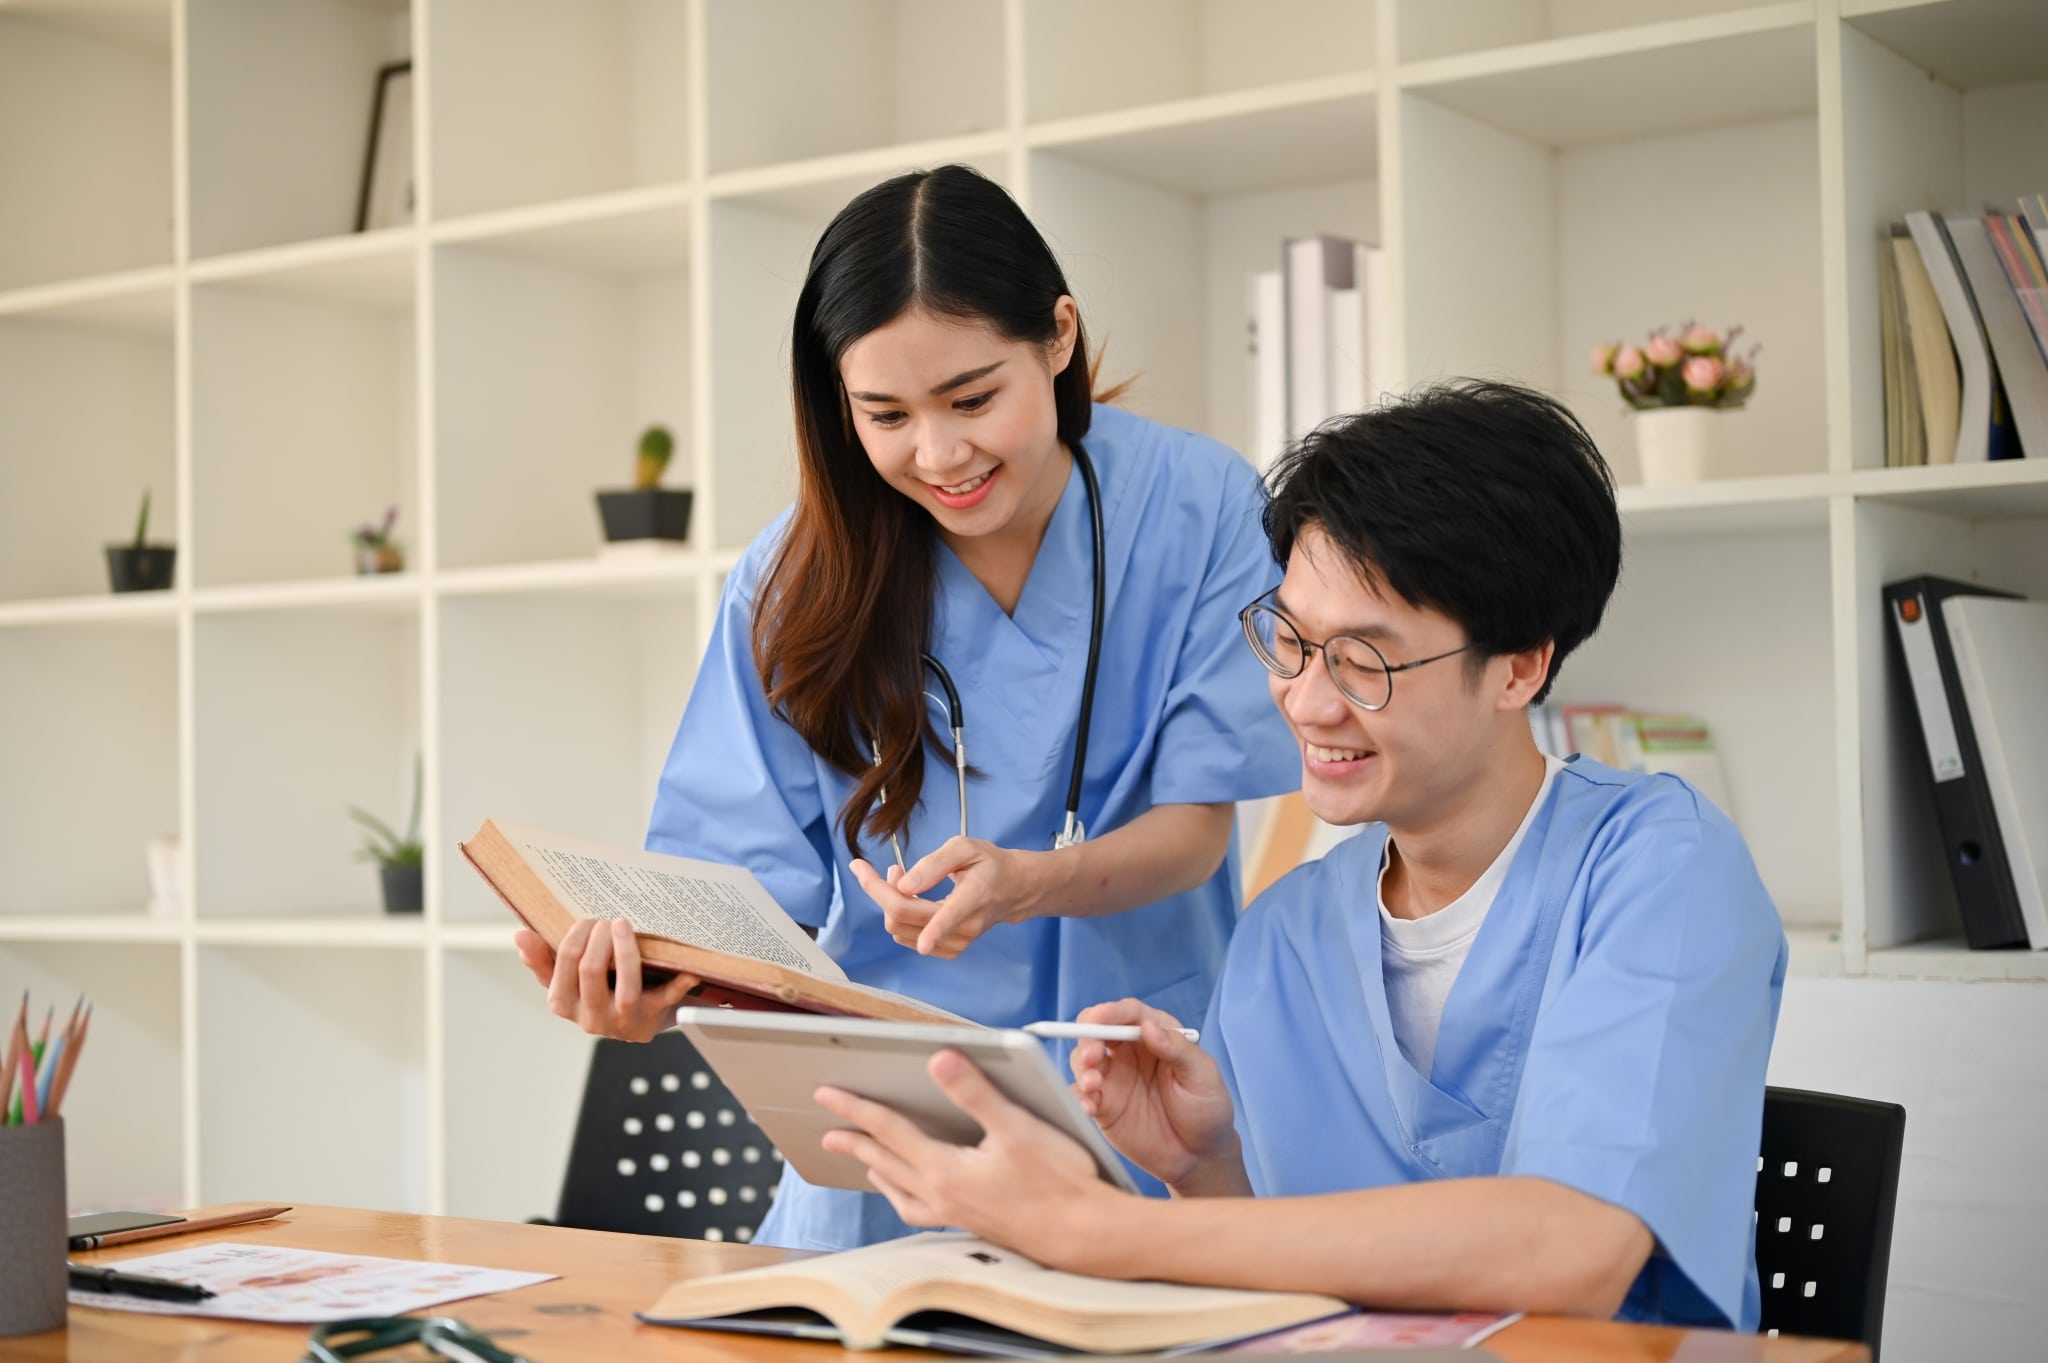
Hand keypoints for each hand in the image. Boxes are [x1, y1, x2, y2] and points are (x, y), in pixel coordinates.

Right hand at [512, 919, 700, 1042]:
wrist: (638, 1016)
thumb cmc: (597, 989)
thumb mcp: (564, 979)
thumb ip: (541, 959)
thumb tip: (520, 935)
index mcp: (563, 1004)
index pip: (565, 963)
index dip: (577, 935)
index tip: (587, 920)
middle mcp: (591, 1017)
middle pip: (592, 970)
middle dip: (599, 937)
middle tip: (607, 919)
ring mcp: (624, 1019)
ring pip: (626, 984)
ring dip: (627, 950)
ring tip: (624, 924)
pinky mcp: (653, 1018)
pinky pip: (667, 998)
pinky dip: (679, 984)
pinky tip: (687, 969)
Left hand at [816, 1050, 1122, 1268]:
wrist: (1084, 1237)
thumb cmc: (1058, 1181)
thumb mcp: (1018, 1128)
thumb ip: (975, 1093)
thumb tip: (938, 1058)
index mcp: (945, 1169)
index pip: (889, 1130)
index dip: (856, 1108)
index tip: (826, 1093)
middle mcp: (942, 1196)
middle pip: (885, 1162)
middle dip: (855, 1141)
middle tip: (828, 1130)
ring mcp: (956, 1215)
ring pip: (901, 1190)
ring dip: (879, 1171)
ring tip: (866, 1161)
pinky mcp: (973, 1226)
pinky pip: (923, 1211)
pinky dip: (907, 1197)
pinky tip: (917, 1195)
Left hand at [850, 837, 1049, 957]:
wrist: (1012, 889)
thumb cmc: (988, 864)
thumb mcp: (965, 848)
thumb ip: (934, 864)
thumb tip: (903, 885)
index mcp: (973, 897)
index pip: (945, 916)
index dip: (927, 927)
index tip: (921, 941)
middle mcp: (965, 927)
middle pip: (903, 917)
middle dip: (881, 889)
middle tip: (893, 867)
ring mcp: (955, 943)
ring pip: (898, 928)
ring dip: (890, 901)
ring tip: (905, 879)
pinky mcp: (946, 951)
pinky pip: (905, 936)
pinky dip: (898, 916)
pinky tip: (910, 898)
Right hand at [1070, 999, 1243, 1191]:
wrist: (1199, 1156)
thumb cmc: (1207, 1109)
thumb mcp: (1203, 1076)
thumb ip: (1179, 1050)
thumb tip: (1149, 1027)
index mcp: (1156, 1035)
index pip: (1128, 1013)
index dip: (1111, 1012)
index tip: (1100, 1017)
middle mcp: (1130, 1052)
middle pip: (1097, 1030)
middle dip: (1088, 1036)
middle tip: (1092, 1054)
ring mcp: (1113, 1078)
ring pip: (1083, 1060)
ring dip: (1082, 1067)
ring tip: (1093, 1084)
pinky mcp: (1103, 1105)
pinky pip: (1082, 1096)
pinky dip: (1079, 1098)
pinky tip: (1089, 1106)